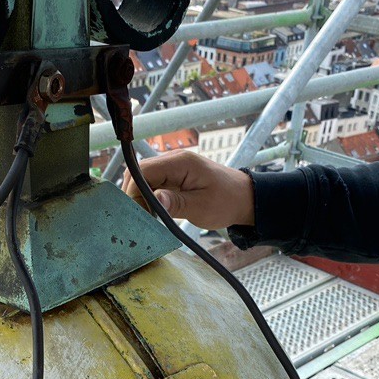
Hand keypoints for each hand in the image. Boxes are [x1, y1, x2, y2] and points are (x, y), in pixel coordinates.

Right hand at [120, 150, 254, 230]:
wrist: (244, 198)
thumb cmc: (228, 202)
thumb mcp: (202, 207)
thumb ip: (176, 203)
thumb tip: (152, 200)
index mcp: (180, 163)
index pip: (143, 170)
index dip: (134, 192)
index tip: (138, 214)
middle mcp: (173, 160)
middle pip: (139, 173)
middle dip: (135, 195)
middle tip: (140, 218)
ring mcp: (173, 168)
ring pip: (144, 179)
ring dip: (141, 197)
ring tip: (146, 217)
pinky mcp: (174, 177)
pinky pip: (153, 183)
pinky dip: (149, 196)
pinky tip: (153, 212)